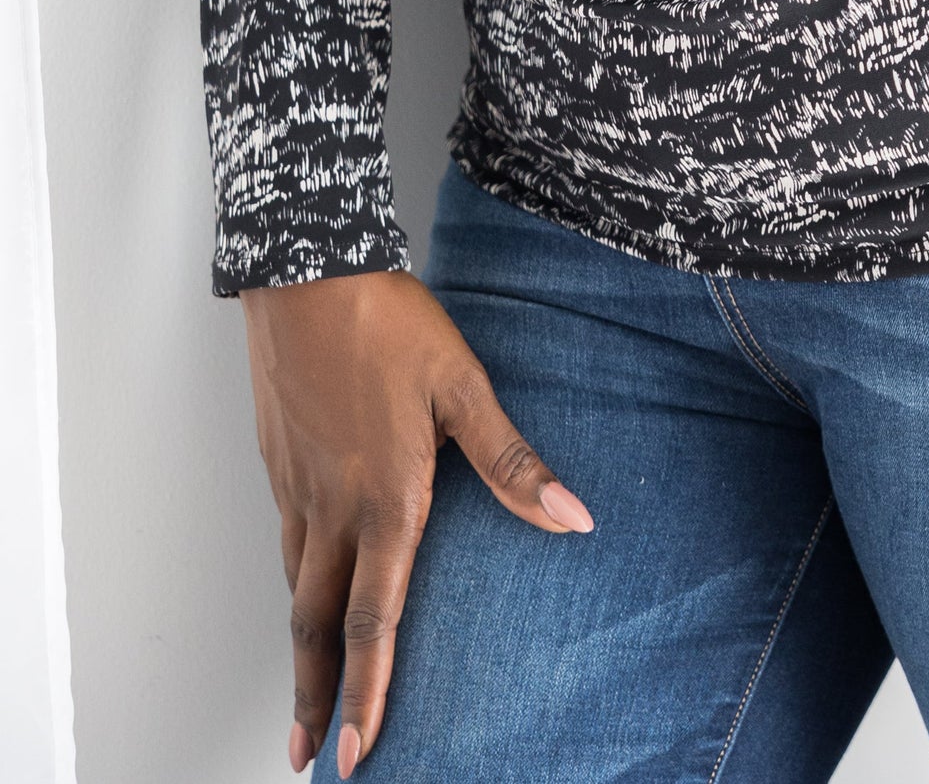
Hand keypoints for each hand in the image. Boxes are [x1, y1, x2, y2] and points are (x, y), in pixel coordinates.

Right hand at [241, 267, 593, 776]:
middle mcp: (332, 507)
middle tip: (309, 756)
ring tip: (304, 695)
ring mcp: (298, 487)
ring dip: (300, 651)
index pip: (376, 618)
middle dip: (315, 697)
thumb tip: (573, 518)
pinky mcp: (279, 464)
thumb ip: (513, 462)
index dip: (369, 690)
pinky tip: (302, 593)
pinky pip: (286, 545)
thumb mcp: (463, 387)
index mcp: (384, 498)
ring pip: (296, 590)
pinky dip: (293, 589)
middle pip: (317, 626)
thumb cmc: (388, 324)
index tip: (359, 749)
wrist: (306, 271)